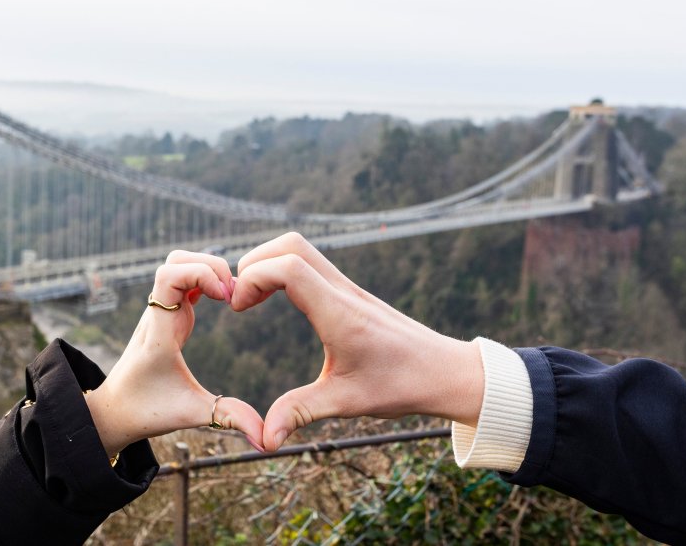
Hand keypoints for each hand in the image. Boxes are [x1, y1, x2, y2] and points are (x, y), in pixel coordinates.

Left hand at [85, 251, 265, 455]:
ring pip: (177, 264)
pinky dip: (203, 279)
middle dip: (209, 266)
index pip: (169, 276)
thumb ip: (230, 419)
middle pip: (175, 260)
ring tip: (229, 296)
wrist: (115, 411)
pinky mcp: (165, 313)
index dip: (201, 273)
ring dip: (205, 269)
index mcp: (160, 331)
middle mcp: (157, 314)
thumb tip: (267, 440)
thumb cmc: (149, 411)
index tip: (225, 297)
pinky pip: (182, 280)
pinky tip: (221, 298)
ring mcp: (160, 311)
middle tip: (232, 294)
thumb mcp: (193, 414)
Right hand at [230, 232, 483, 450]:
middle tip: (239, 299)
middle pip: (291, 244)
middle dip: (254, 261)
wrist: (447, 372)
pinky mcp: (352, 293)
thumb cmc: (402, 385)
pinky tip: (278, 301)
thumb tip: (264, 440)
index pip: (288, 268)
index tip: (238, 310)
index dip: (253, 279)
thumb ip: (300, 413)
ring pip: (302, 249)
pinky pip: (313, 265)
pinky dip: (285, 271)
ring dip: (269, 264)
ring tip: (252, 299)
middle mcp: (343, 292)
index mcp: (339, 314)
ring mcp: (349, 288)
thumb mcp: (347, 403)